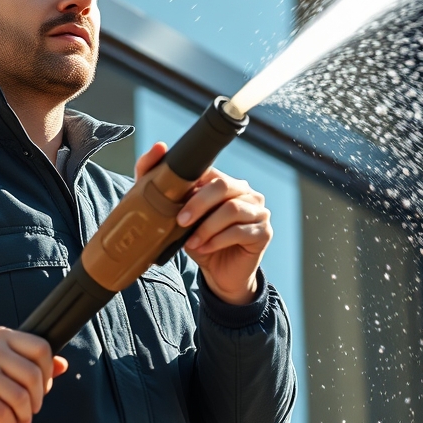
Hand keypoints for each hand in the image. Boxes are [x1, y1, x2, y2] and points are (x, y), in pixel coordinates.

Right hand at [0, 326, 68, 422]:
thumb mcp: (3, 362)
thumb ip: (32, 362)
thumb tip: (63, 366)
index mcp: (2, 336)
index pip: (41, 348)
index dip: (48, 373)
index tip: (42, 388)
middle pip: (33, 375)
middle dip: (38, 399)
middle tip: (32, 410)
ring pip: (19, 396)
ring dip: (25, 415)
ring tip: (20, 419)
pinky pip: (1, 411)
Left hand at [135, 143, 271, 305]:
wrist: (219, 275)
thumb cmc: (199, 241)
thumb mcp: (178, 218)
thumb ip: (164, 186)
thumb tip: (158, 147)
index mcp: (226, 183)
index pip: (209, 171)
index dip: (189, 180)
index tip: (170, 196)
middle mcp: (246, 193)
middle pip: (223, 186)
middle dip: (197, 203)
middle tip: (180, 221)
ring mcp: (259, 211)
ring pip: (232, 209)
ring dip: (207, 227)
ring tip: (191, 242)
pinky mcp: (264, 232)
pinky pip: (240, 231)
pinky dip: (217, 240)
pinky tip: (204, 249)